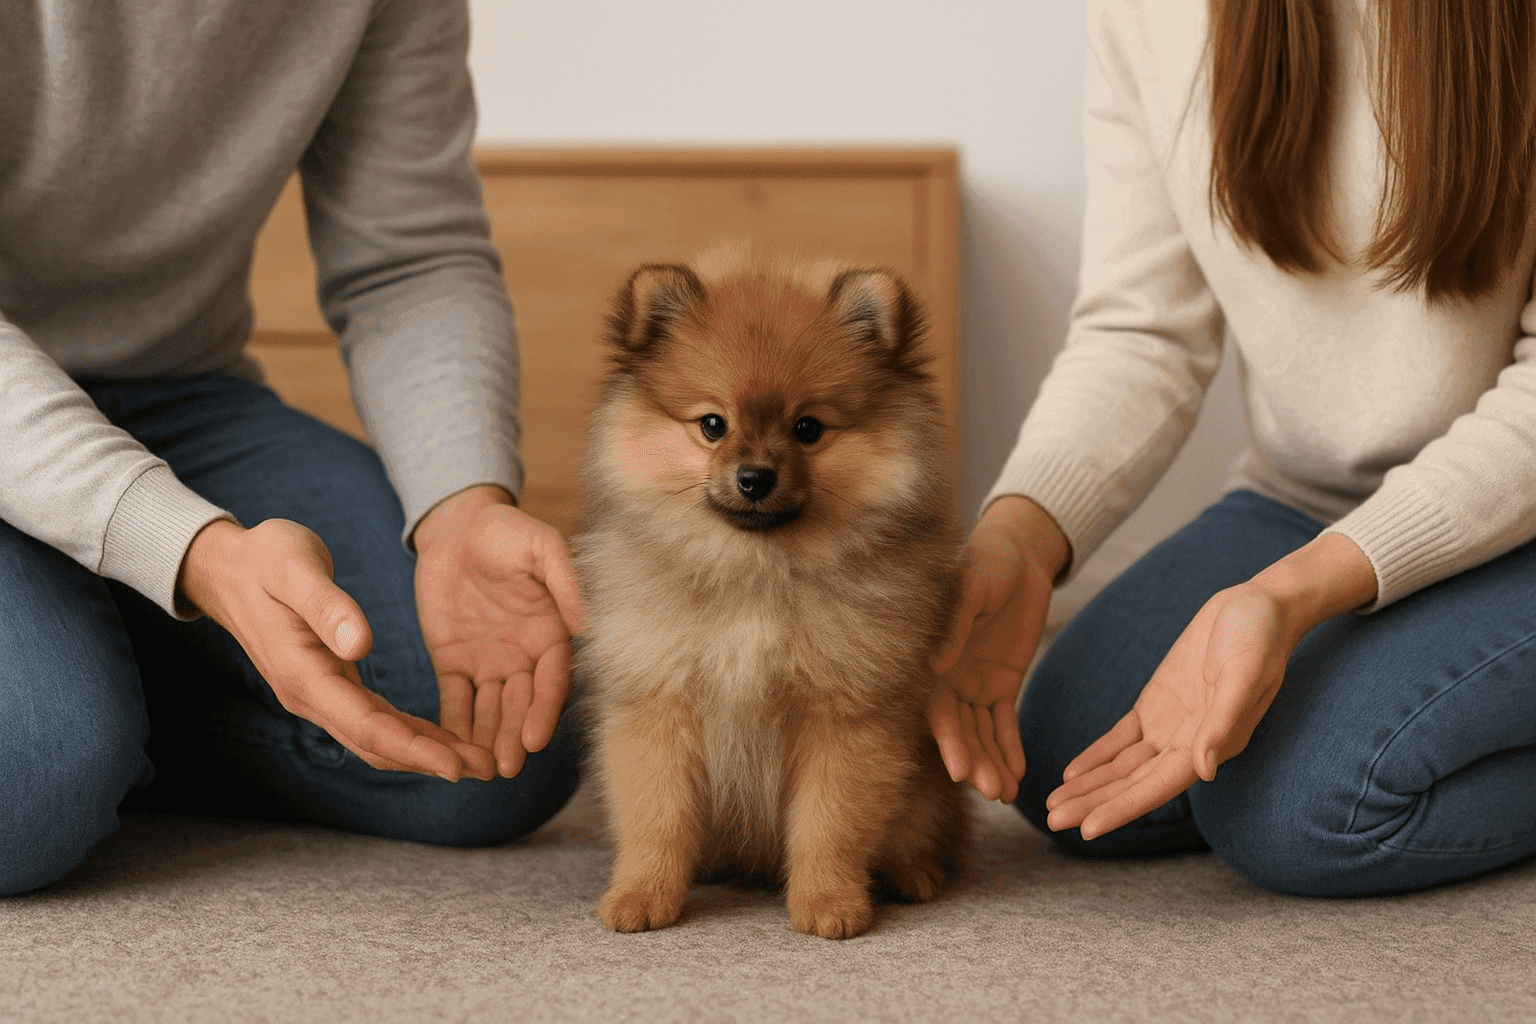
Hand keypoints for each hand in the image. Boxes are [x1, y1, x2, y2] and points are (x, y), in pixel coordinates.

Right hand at [178, 517, 490, 779]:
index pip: (367, 726)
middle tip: (488, 768)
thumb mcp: (295, 570)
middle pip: (377, 743)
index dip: (414, 749)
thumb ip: (328, 607)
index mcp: (305, 674)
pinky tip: (444, 739)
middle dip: (432, 760)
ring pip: (377, 737)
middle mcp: (311, 695)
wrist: (228, 565)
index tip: (457, 765)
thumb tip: (361, 647)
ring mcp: (319, 694)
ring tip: (479, 760)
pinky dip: (411, 733)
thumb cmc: (264, 559)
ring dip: (426, 752)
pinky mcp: (329, 683)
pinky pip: (374, 719)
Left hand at [412, 485, 582, 778]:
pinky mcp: (454, 662)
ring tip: (482, 771)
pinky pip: (456, 700)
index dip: (543, 710)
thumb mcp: (540, 546)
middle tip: (506, 768)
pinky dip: (455, 726)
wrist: (457, 524)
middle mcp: (524, 656)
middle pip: (521, 705)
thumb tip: (585, 626)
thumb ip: (564, 581)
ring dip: (488, 740)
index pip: (551, 681)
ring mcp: (489, 662)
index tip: (534, 739)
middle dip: (514, 737)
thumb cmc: (506, 530)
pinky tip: (450, 751)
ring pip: (491, 711)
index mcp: (550, 633)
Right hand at [930, 496, 1068, 801]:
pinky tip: (1017, 775)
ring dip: (991, 763)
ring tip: (1004, 794)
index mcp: (934, 655)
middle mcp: (950, 676)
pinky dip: (1010, 748)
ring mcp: (975, 682)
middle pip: (959, 729)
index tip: (959, 769)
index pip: (937, 706)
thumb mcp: (970, 585)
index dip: (948, 739)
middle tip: (990, 791)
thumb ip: (955, 623)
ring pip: (981, 732)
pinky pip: (1005, 722)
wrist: (1018, 552)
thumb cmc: (985, 560)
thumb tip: (937, 666)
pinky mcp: (1003, 682)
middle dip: (973, 760)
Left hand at [1045, 532, 1376, 839]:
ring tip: (1052, 805)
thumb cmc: (1259, 638)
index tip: (1087, 830)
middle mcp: (1189, 745)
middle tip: (1051, 820)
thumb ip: (1223, 721)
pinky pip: (1121, 738)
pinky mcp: (1157, 704)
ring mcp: (1171, 726)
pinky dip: (1097, 756)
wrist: (1259, 606)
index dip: (1121, 808)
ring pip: (1122, 766)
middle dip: (1093, 803)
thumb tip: (1206, 771)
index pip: (1157, 787)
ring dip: (1089, 786)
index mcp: (1212, 746)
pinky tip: (1071, 774)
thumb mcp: (1245, 673)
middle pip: (1133, 783)